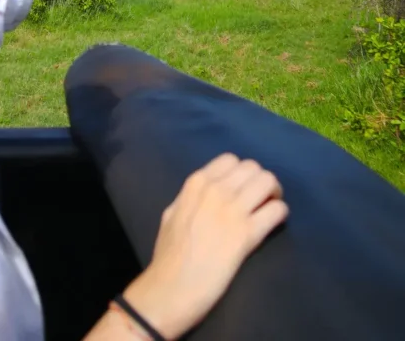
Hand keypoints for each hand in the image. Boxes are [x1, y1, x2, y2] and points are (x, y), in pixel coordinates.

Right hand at [124, 154, 288, 339]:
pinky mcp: (248, 234)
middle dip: (260, 181)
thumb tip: (206, 194)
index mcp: (196, 183)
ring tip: (270, 208)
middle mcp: (216, 190)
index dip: (241, 173)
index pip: (230, 160)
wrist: (171, 288)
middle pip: (253, 168)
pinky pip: (276, 210)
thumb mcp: (173, 213)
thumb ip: (191, 198)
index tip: (243, 188)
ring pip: (268, 181)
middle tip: (261, 199)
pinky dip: (280, 213)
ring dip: (273, 193)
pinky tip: (274, 223)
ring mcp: (233, 210)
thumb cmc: (168, 255)